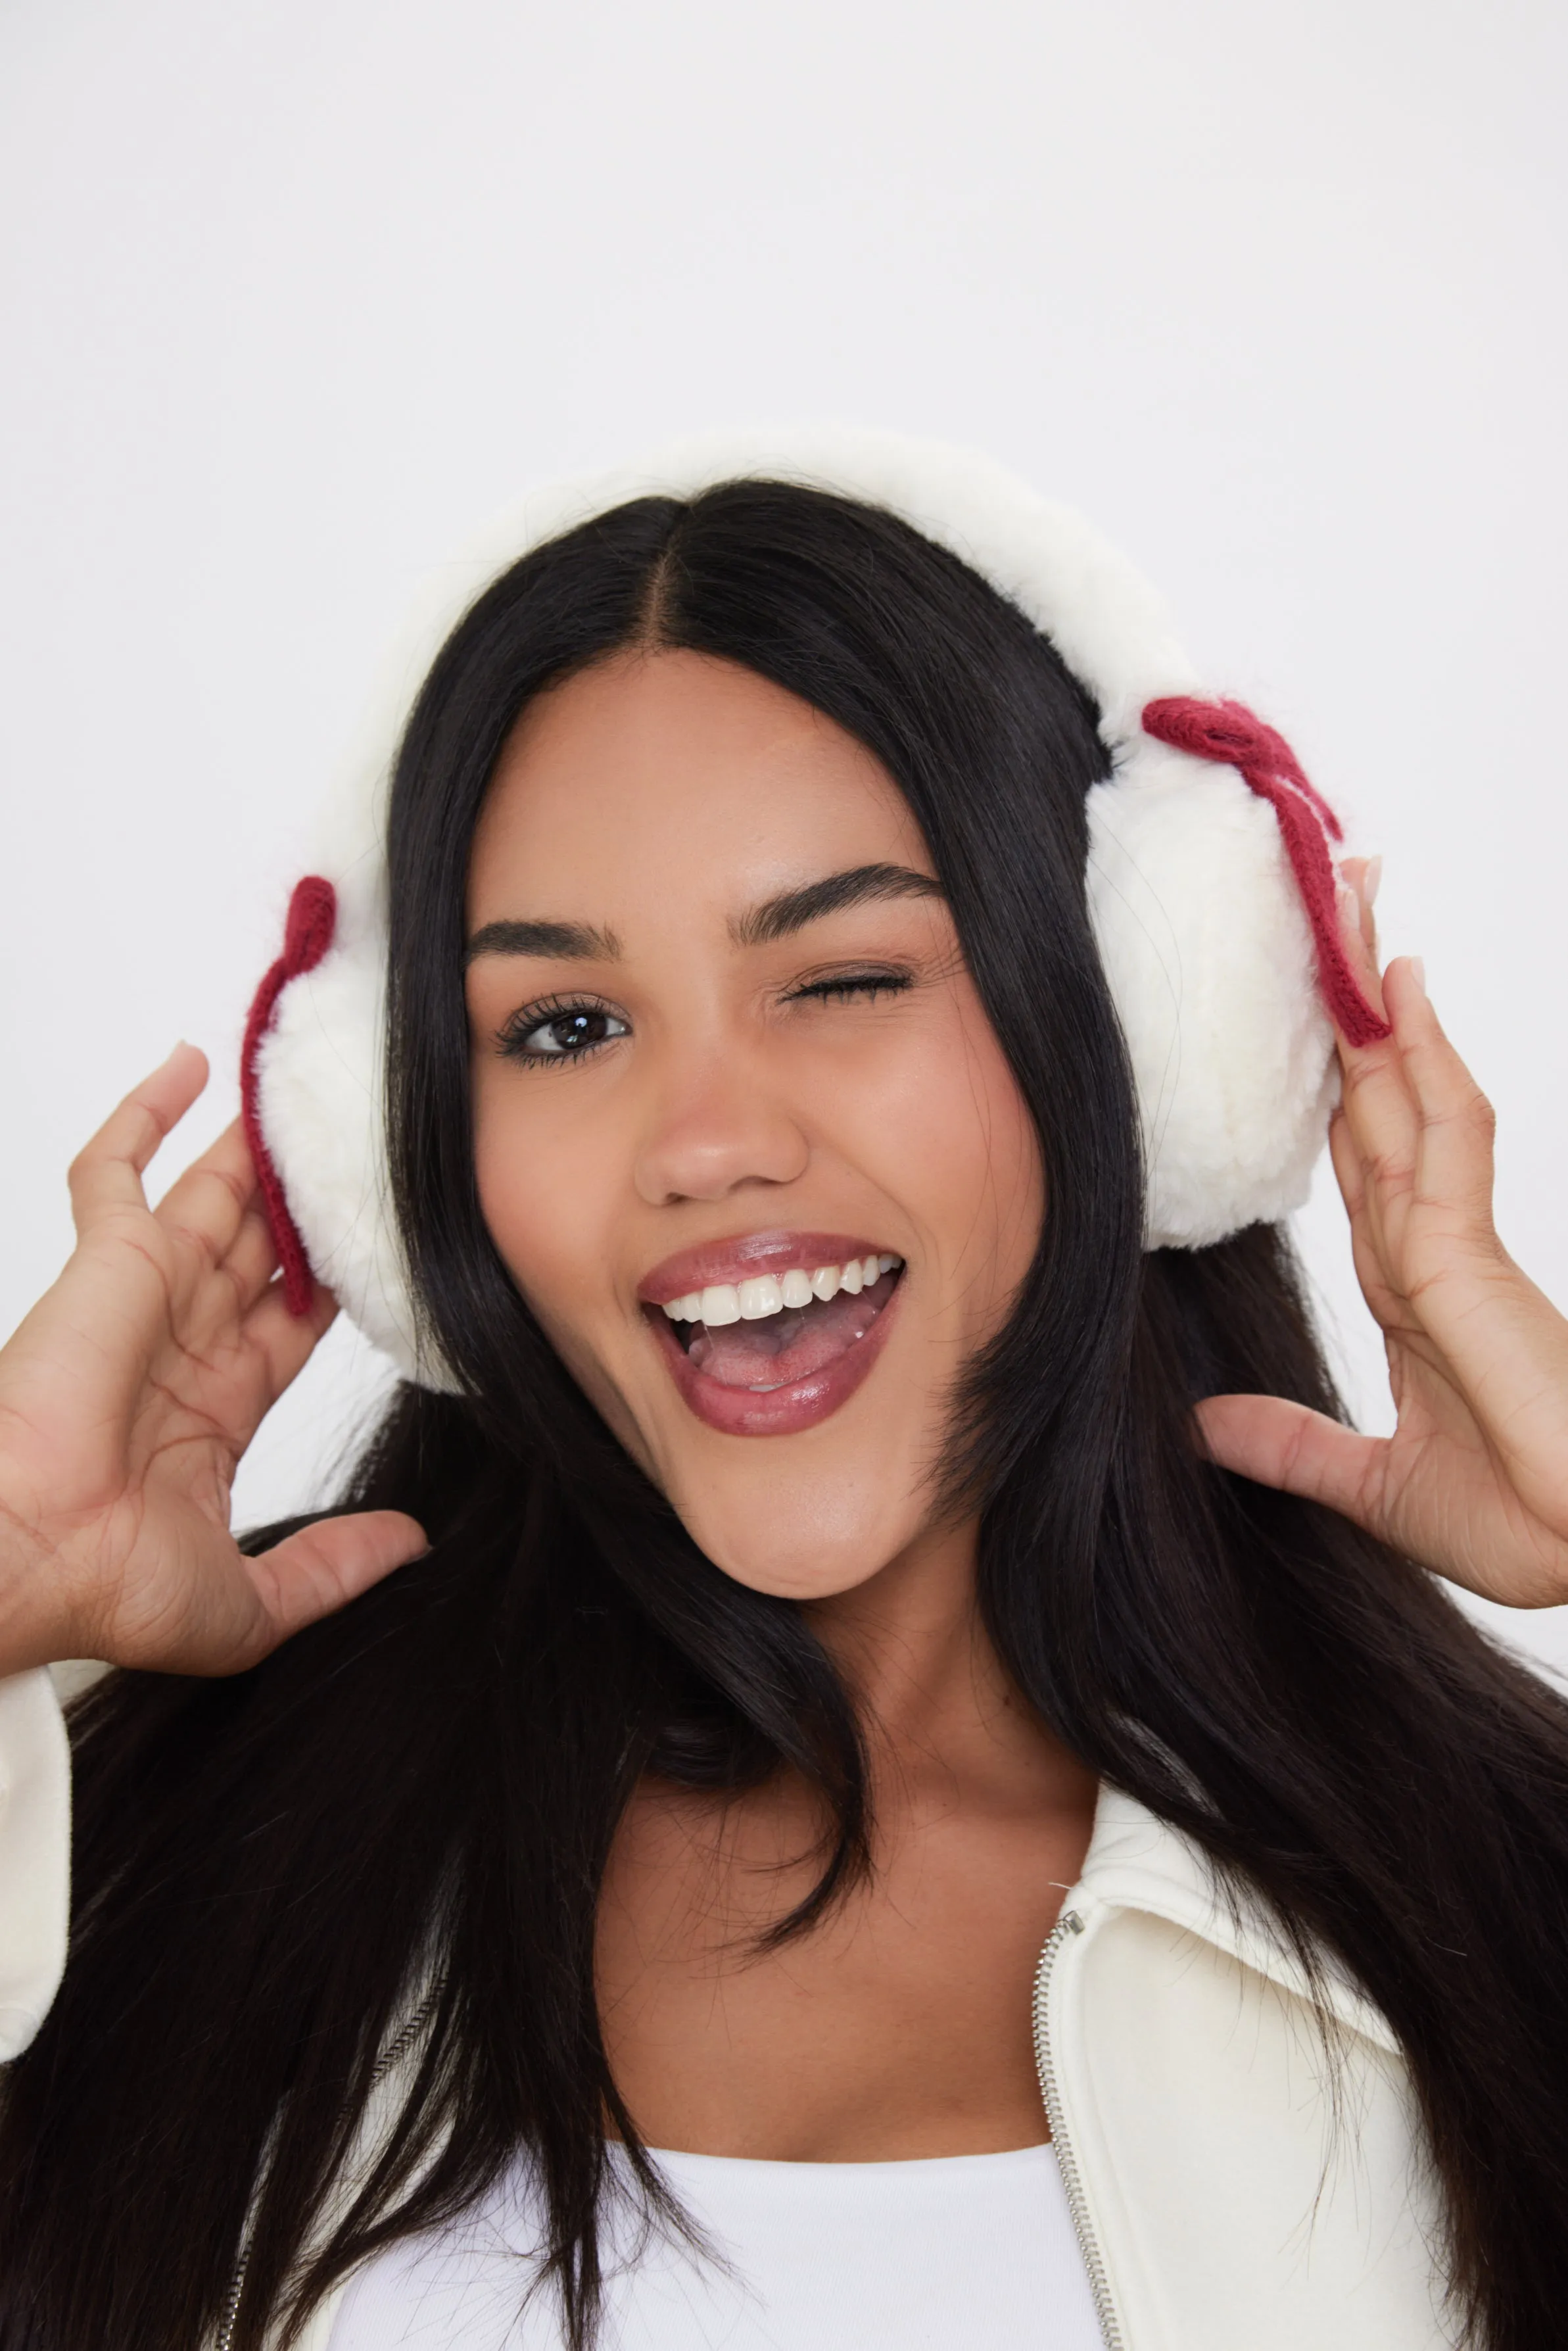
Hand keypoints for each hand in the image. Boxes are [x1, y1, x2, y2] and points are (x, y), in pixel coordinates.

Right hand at [0, 1045, 425, 1676]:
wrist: (21, 1563)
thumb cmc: (101, 1587)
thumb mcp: (251, 1601)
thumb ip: (333, 1567)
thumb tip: (410, 1544)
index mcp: (209, 1413)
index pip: (291, 1325)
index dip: (331, 1282)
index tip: (379, 1243)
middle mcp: (180, 1345)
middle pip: (258, 1249)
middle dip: (300, 1202)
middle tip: (352, 1147)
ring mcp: (143, 1297)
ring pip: (211, 1197)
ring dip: (253, 1148)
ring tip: (304, 1096)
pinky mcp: (107, 1263)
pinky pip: (116, 1169)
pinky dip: (147, 1113)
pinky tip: (191, 1064)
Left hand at [1196, 862, 1567, 1608]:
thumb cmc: (1518, 1523)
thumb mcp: (1369, 1483)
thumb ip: (1291, 1447)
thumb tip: (1204, 1423)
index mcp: (1408, 1286)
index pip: (1352, 1155)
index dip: (1327, 1078)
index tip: (1298, 1007)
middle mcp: (1429, 1244)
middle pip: (1378, 1095)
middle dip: (1350, 1002)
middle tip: (1325, 899)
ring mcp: (1456, 1241)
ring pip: (1409, 1087)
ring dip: (1379, 994)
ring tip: (1352, 896)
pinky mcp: (1475, 1255)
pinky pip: (1449, 1134)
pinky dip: (1426, 1057)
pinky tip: (1401, 989)